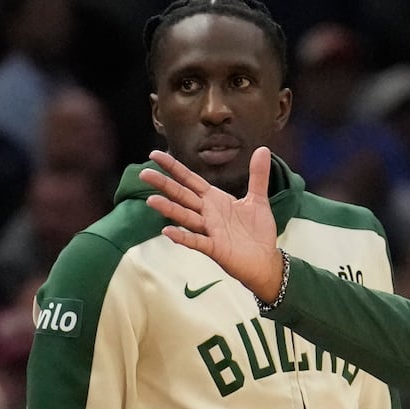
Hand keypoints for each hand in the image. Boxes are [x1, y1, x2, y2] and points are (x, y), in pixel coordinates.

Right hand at [138, 147, 283, 300]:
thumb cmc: (257, 231)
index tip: (154, 155)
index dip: (174, 168)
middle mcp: (207, 214)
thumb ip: (258, 176)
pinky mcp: (215, 248)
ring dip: (169, 209)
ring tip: (151, 200)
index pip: (190, 180)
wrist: (265, 259)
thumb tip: (263, 149)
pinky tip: (167, 232)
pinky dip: (183, 237)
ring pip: (186, 217)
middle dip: (164, 185)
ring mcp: (209, 231)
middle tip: (144, 174)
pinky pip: (196, 242)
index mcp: (214, 200)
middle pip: (182, 196)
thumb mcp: (258, 199)